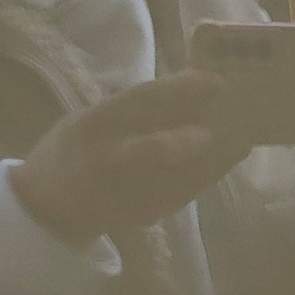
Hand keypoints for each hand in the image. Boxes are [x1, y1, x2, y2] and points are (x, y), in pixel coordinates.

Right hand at [11, 72, 247, 245]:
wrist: (50, 206)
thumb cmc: (74, 149)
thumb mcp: (92, 118)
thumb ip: (134, 110)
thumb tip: (191, 91)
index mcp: (94, 124)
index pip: (139, 103)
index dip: (180, 91)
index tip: (216, 80)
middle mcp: (108, 160)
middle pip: (155, 150)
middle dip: (194, 138)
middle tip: (232, 120)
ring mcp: (125, 194)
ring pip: (179, 178)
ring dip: (217, 158)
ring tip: (243, 137)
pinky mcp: (144, 215)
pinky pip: (183, 193)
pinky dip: (208, 174)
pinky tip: (228, 158)